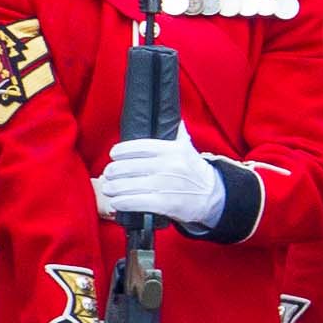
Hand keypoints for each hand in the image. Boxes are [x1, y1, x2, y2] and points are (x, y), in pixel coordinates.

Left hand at [94, 124, 225, 228]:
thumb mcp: (188, 149)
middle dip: (112, 172)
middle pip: (126, 167)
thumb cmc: (196, 172)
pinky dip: (121, 202)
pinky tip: (117, 201)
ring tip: (109, 188)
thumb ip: (178, 134)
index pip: (136, 147)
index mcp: (171, 150)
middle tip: (109, 175)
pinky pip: (134, 202)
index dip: (120, 151)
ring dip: (113, 188)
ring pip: (127, 185)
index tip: (114, 155)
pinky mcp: (164, 204)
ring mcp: (165, 185)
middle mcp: (167, 165)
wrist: (214, 196)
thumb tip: (175, 118)